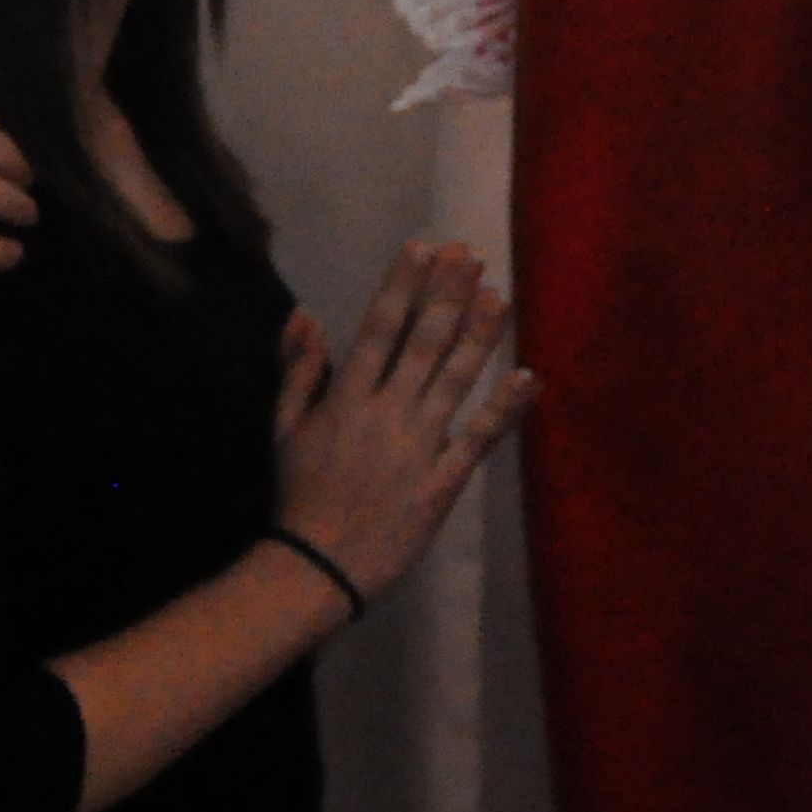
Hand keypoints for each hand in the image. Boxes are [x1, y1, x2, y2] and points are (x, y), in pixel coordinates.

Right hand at [270, 244, 535, 604]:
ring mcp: (418, 447)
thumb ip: (296, 370)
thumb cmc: (298, 494)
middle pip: (422, 343)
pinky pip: (478, 439)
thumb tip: (305, 314)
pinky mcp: (443, 482)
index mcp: (345, 397)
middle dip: (447, 295)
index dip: (402, 284)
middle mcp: (385, 413)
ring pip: (454, 380)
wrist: (317, 565)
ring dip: (478, 336)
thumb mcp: (283, 428)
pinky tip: (528, 378)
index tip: (423, 246)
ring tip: (499, 295)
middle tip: (469, 255)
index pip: (378, 328)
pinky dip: (504, 409)